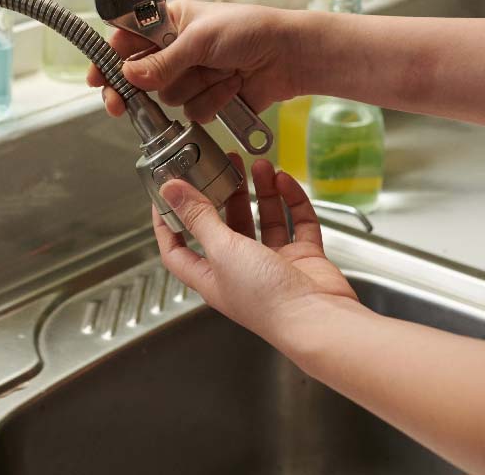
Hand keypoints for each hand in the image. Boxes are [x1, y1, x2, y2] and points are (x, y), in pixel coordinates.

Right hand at [85, 0, 305, 123]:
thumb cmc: (249, 30)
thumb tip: (130, 77)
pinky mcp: (209, 99)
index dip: (109, 59)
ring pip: (167, 97)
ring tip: (220, 72)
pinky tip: (232, 87)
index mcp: (169, 23)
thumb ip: (163, 61)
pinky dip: (213, 102)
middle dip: (133, 91)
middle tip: (119, 106)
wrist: (289, 56)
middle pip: (138, 77)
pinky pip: (193, 112)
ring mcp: (192, 76)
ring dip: (193, 88)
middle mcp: (176, 50)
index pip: (126, 40)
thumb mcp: (200, 39)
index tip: (97, 78)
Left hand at [152, 157, 359, 347]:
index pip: (178, 249)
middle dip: (226, 194)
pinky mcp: (303, 259)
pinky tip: (285, 181)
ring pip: (264, 220)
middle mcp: (240, 271)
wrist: (317, 319)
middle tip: (227, 164)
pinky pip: (297, 224)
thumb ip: (198, 217)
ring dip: (261, 192)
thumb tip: (170, 191)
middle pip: (226, 226)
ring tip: (260, 165)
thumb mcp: (222, 250)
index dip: (169, 222)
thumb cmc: (265, 298)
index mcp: (211, 277)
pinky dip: (291, 202)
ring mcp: (274, 265)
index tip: (168, 193)